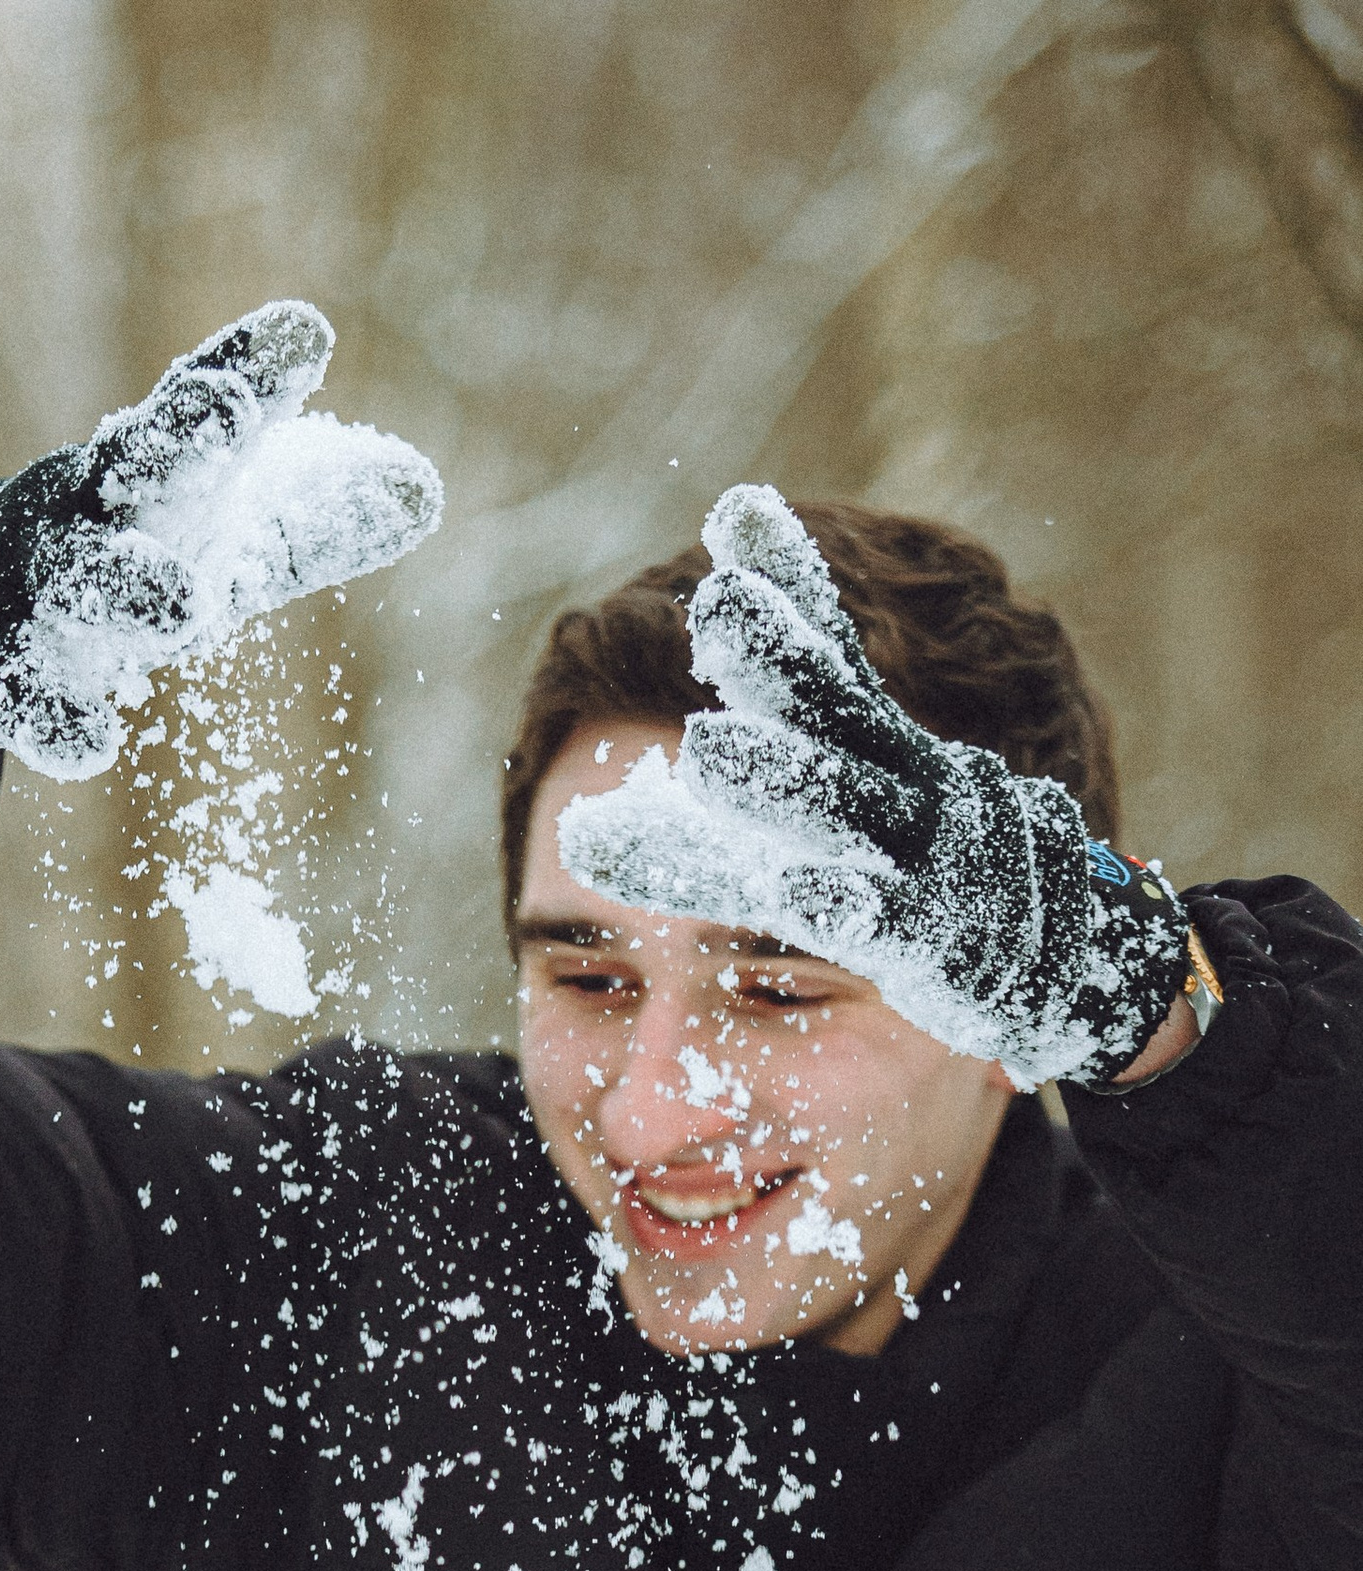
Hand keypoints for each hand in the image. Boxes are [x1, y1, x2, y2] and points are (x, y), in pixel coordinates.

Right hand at [0, 302, 440, 780]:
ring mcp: (39, 582)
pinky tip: (91, 749)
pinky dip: (52, 720)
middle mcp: (95, 505)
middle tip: (225, 416)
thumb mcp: (219, 540)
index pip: (205, 409)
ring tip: (183, 609)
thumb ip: (313, 520)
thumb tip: (424, 489)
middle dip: (180, 437)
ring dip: (128, 586)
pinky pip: (24, 694)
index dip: (249, 372)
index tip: (302, 336)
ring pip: (82, 578)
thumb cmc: (119, 563)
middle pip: (138, 462)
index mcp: (154, 468)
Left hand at [553, 485, 1189, 1091]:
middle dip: (780, 661)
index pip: (830, 658)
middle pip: (838, 717)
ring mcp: (936, 859)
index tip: (734, 509)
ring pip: (853, 811)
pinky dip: (843, 902)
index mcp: (877, 752)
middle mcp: (913, 786)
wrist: (1063, 977)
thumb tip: (590, 804)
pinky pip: (887, 922)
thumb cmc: (919, 896)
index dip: (790, 586)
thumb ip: (716, 818)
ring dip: (784, 780)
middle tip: (718, 607)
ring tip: (705, 752)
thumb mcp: (821, 846)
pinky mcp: (941, 946)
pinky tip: (796, 888)